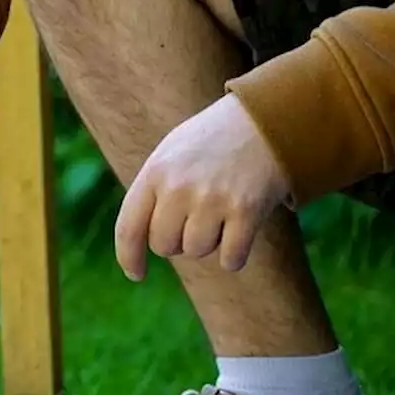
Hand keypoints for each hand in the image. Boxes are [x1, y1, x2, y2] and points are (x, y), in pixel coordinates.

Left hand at [115, 93, 290, 280]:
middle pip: (164, 246)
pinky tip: (240, 231)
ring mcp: (212, 199)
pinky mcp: (246, 211)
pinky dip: (234, 255)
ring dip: (209, 242)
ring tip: (220, 212)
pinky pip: (230, 259)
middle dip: (177, 241)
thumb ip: (152, 192)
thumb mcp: (170, 154)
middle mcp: (179, 187)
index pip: (128, 228)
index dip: (128, 257)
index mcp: (155, 172)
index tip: (136, 274)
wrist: (265, 120)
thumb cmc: (212, 143)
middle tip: (196, 217)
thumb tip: (138, 243)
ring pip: (197, 251)